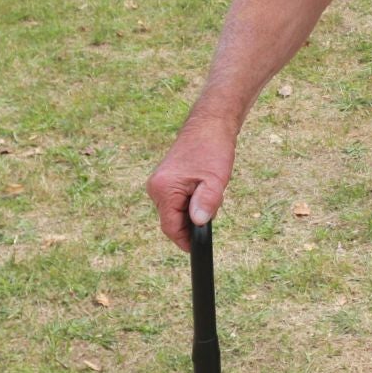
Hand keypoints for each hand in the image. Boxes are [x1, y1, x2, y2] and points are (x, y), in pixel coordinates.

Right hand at [147, 112, 237, 252]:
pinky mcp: (165, 181)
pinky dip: (190, 201)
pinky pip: (176, 202)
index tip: (199, 246)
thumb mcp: (216, 180)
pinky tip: (203, 188)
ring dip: (192, 211)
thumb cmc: (213, 149)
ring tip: (209, 191)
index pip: (170, 228)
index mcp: (164, 189)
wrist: (210, 125)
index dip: (186, 240)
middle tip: (212, 205)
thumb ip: (207, 203)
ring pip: (175, 212)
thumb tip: (198, 224)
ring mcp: (158, 184)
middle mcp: (155, 188)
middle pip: (172, 221)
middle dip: (192, 222)